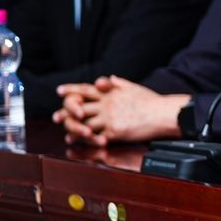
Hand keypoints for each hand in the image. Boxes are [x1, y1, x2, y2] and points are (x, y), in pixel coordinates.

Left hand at [53, 76, 185, 146]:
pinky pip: (96, 136)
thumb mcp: (134, 87)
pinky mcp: (115, 131)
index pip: (86, 89)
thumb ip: (119, 83)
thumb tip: (109, 79)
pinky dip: (87, 139)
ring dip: (74, 128)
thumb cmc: (152, 101)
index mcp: (110, 93)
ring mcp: (110, 118)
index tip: (60, 91)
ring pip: (85, 123)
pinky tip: (82, 141)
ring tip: (68, 133)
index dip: (72, 89)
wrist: (164, 114)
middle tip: (56, 117)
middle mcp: (107, 104)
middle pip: (80, 107)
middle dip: (66, 112)